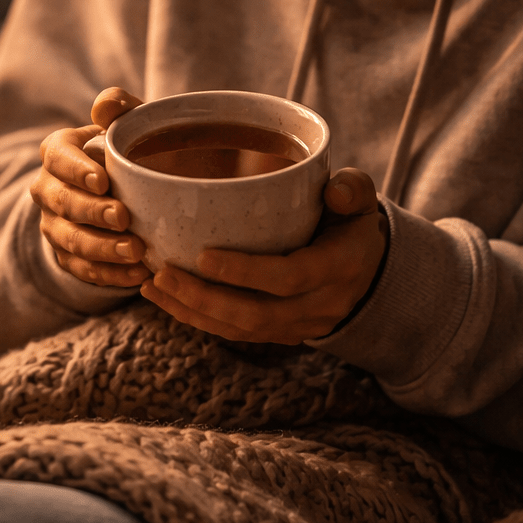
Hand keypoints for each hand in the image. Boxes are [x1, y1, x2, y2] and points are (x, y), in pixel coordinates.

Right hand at [30, 88, 151, 287]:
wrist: (130, 189)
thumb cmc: (128, 149)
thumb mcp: (127, 122)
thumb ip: (119, 107)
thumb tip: (105, 108)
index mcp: (57, 151)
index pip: (58, 157)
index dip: (77, 170)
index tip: (104, 180)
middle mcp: (47, 188)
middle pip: (62, 202)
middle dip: (92, 212)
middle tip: (124, 217)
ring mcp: (54, 225)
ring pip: (70, 240)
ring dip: (102, 248)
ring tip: (136, 251)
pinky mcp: (67, 256)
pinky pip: (83, 270)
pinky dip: (110, 274)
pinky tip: (137, 274)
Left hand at [140, 168, 388, 342]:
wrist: (369, 272)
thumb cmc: (352, 224)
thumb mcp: (360, 200)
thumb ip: (352, 188)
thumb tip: (333, 188)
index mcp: (338, 269)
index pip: (289, 277)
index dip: (246, 272)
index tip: (203, 256)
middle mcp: (319, 306)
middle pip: (257, 314)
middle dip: (205, 298)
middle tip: (161, 274)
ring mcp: (300, 326)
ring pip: (241, 330)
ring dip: (192, 312)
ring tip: (152, 287)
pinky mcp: (281, 335)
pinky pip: (235, 334)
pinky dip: (197, 319)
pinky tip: (164, 300)